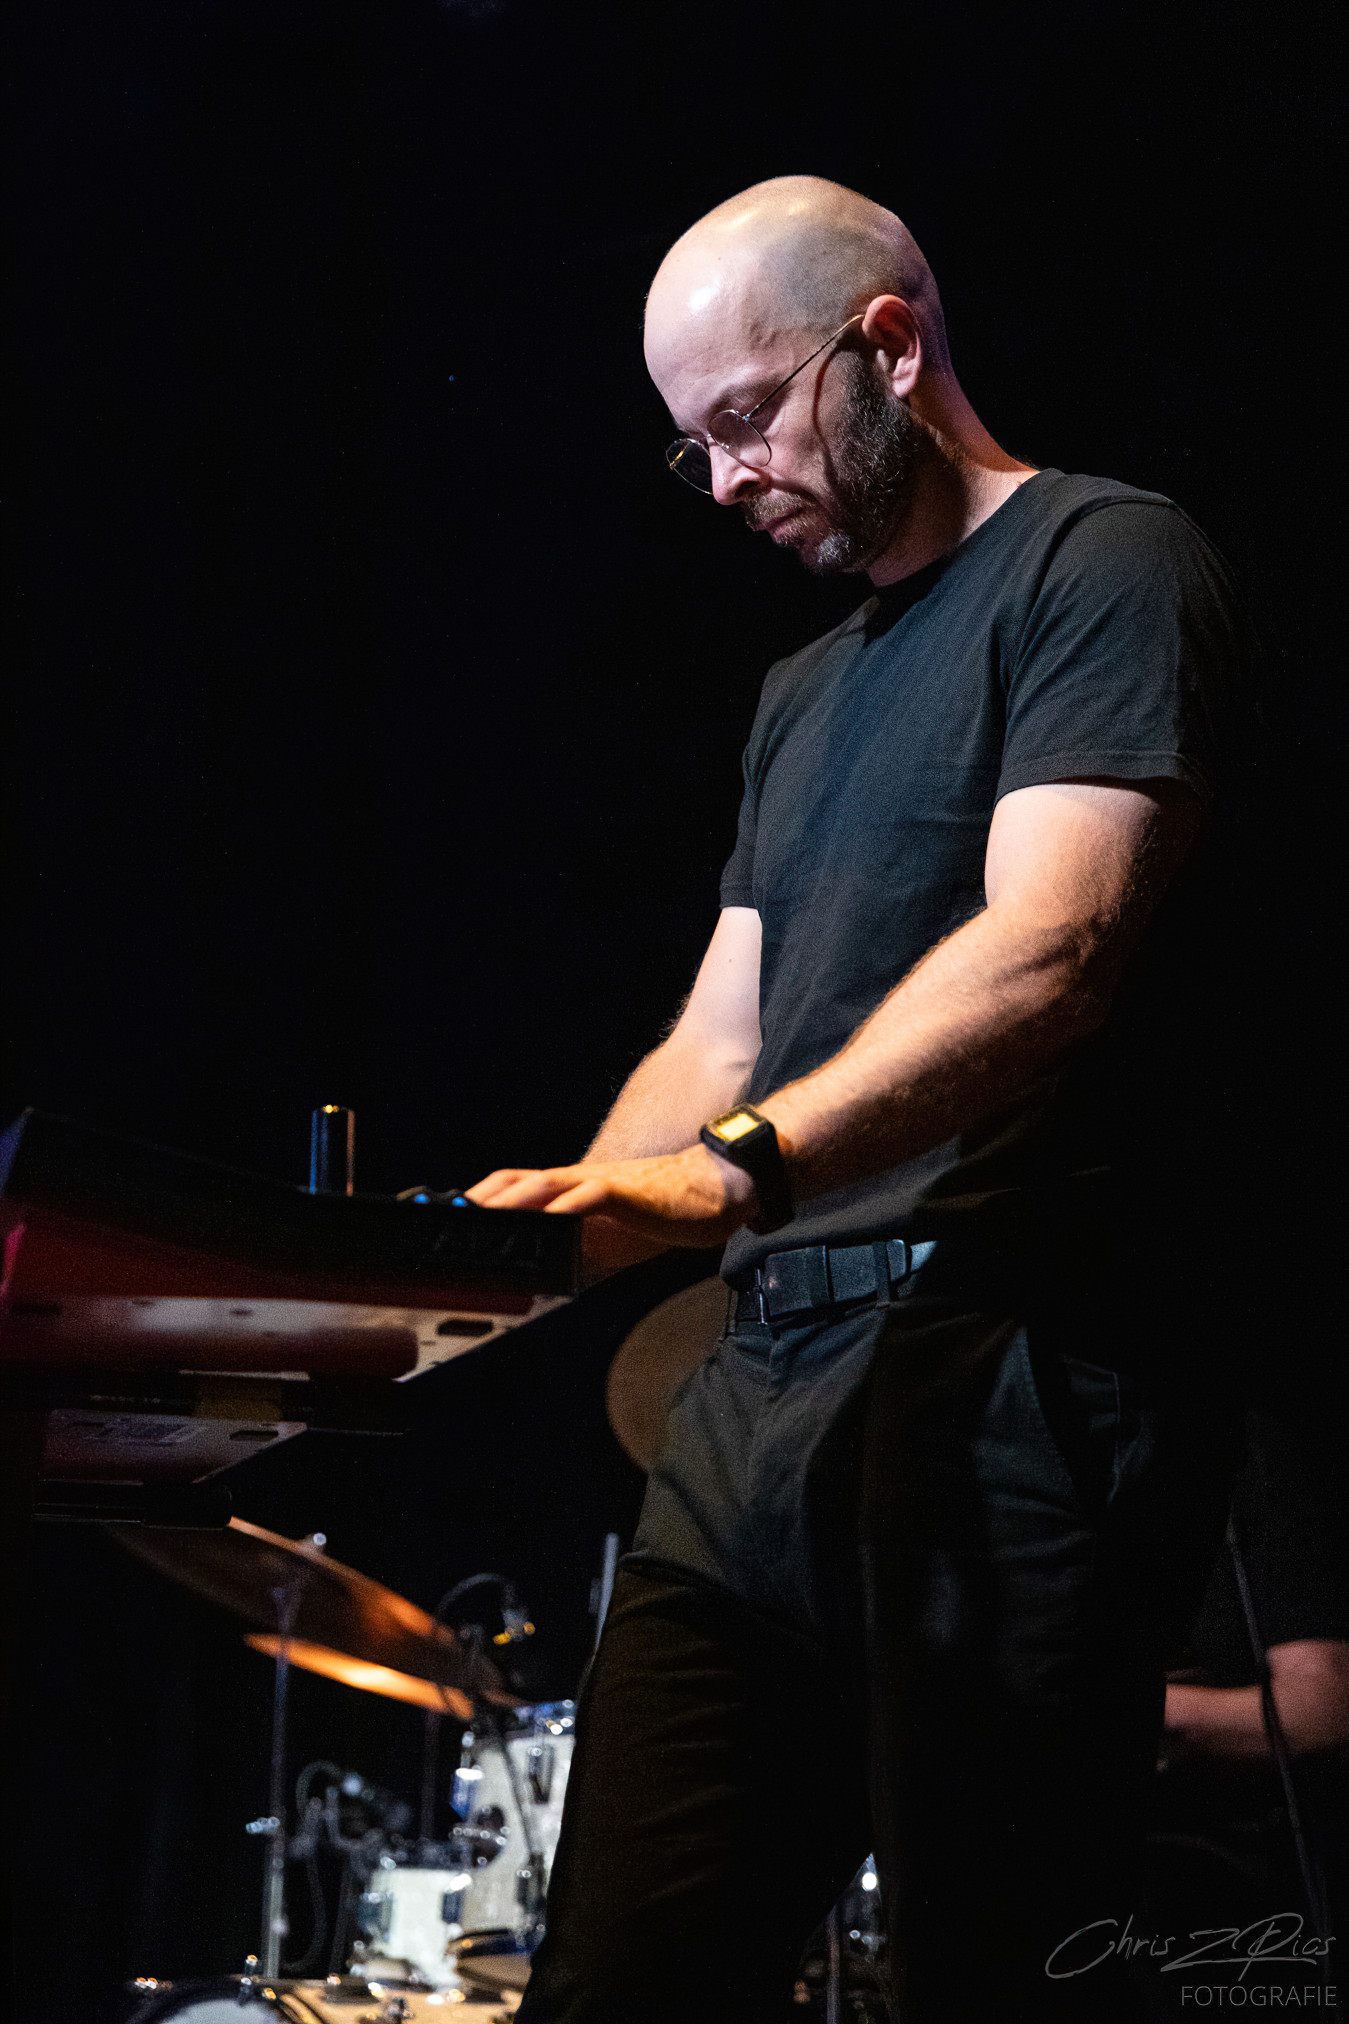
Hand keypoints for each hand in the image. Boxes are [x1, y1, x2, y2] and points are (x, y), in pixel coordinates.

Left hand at [464, 1144, 756, 1247]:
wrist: (710, 1191)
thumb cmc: (659, 1214)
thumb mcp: (606, 1243)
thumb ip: (575, 1257)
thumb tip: (543, 1290)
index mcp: (567, 1193)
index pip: (511, 1191)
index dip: (478, 1204)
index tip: (447, 1227)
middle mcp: (574, 1182)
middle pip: (513, 1181)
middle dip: (478, 1201)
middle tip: (448, 1224)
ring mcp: (596, 1182)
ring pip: (541, 1183)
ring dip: (508, 1202)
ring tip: (482, 1222)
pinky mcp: (621, 1190)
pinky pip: (586, 1195)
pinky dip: (562, 1208)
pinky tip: (546, 1223)